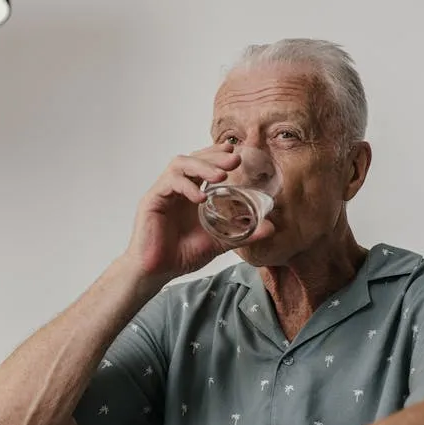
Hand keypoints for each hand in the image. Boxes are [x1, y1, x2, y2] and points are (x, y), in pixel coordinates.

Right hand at [123, 143, 274, 282]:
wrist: (156, 272)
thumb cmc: (181, 255)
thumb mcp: (218, 242)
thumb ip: (242, 234)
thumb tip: (271, 228)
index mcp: (190, 193)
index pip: (202, 164)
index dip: (217, 154)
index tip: (236, 152)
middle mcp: (176, 189)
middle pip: (193, 158)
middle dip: (214, 156)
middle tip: (235, 159)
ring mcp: (163, 193)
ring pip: (180, 164)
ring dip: (202, 166)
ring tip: (221, 175)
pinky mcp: (152, 201)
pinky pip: (168, 184)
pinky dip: (186, 187)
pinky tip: (200, 197)